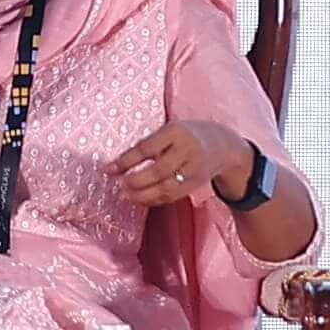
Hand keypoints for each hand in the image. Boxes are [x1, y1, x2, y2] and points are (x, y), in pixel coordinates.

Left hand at [110, 119, 250, 208]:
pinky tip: (140, 198)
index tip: (107, 169)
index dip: (125, 160)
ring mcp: (194, 169)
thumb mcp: (170, 130)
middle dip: (135, 180)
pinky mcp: (195, 184)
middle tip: (119, 184)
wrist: (221, 145)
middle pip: (158, 170)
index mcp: (176, 131)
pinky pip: (172, 195)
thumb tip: (118, 164)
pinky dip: (154, 199)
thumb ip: (149, 144)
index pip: (146, 148)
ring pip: (166, 187)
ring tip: (125, 195)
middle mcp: (187, 150)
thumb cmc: (186, 135)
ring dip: (143, 194)